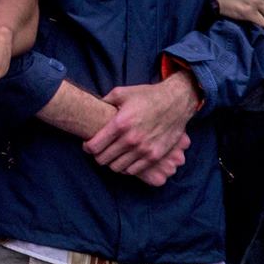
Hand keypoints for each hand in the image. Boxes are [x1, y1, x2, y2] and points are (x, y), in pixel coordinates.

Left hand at [83, 72, 199, 176]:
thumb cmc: (146, 96)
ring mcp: (144, 149)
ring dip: (111, 162)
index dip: (87, 148)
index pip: (94, 146)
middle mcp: (131, 139)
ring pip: (117, 167)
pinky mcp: (155, 156)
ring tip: (111, 155)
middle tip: (99, 151)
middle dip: (97, 156)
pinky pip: (133, 170)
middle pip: (103, 159)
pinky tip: (125, 160)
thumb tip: (90, 109)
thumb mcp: (121, 93)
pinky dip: (126, 167)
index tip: (87, 145)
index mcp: (120, 123)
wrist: (175, 102)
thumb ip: (104, 101)